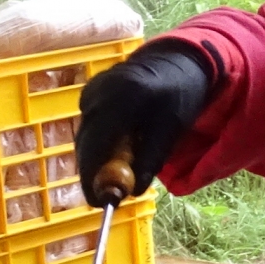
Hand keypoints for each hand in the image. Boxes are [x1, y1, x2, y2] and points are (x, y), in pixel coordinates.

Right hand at [77, 38, 217, 204]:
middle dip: (93, 174)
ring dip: (97, 159)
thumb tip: (132, 192)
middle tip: (107, 196)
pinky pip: (90, 125)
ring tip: (116, 177)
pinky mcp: (91, 92)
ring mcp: (91, 90)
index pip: (96, 146)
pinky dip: (100, 143)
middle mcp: (98, 93)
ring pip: (86, 136)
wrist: (176, 60)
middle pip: (85, 144)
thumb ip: (151, 159)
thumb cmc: (178, 94)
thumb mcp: (171, 129)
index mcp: (120, 100)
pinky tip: (118, 152)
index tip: (100, 203)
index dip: (93, 178)